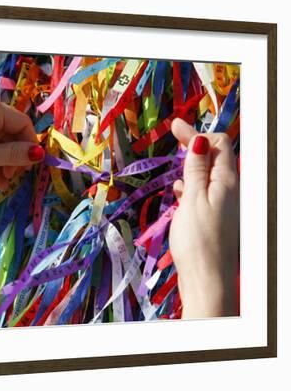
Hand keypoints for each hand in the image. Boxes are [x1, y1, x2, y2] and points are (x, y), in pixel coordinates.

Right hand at [169, 118, 238, 317]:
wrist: (208, 280)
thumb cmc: (198, 240)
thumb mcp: (193, 200)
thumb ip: (196, 169)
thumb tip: (199, 140)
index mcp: (228, 181)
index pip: (218, 144)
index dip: (196, 133)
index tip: (174, 125)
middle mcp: (230, 190)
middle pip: (215, 157)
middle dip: (195, 144)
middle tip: (174, 133)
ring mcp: (224, 205)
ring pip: (209, 175)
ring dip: (192, 166)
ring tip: (175, 163)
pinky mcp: (216, 219)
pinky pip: (205, 193)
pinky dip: (192, 186)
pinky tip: (179, 192)